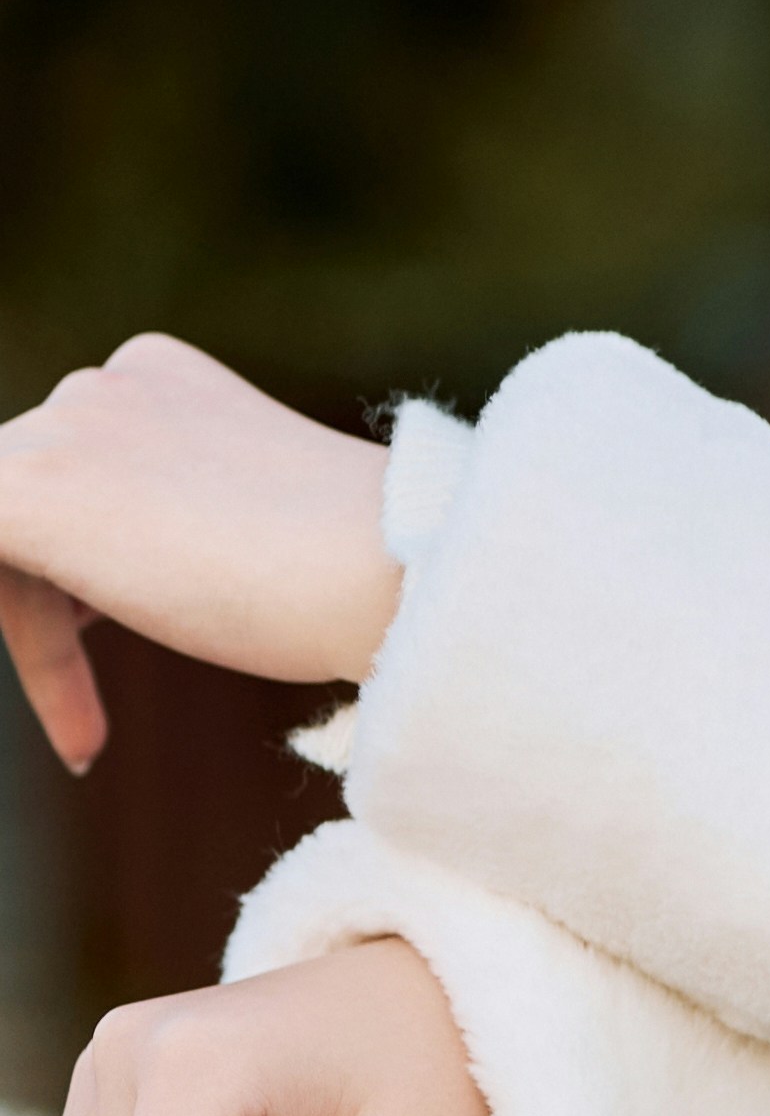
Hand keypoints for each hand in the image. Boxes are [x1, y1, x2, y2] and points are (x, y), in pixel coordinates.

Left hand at [0, 338, 402, 773]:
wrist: (385, 567)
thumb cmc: (345, 572)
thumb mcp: (241, 521)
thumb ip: (166, 517)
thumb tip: (114, 571)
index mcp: (158, 378)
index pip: (79, 479)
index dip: (82, 583)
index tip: (118, 651)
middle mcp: (104, 383)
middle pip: (32, 513)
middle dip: (50, 615)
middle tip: (91, 726)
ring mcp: (61, 428)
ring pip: (4, 545)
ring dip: (36, 641)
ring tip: (88, 737)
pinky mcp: (22, 490)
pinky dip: (16, 631)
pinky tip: (76, 725)